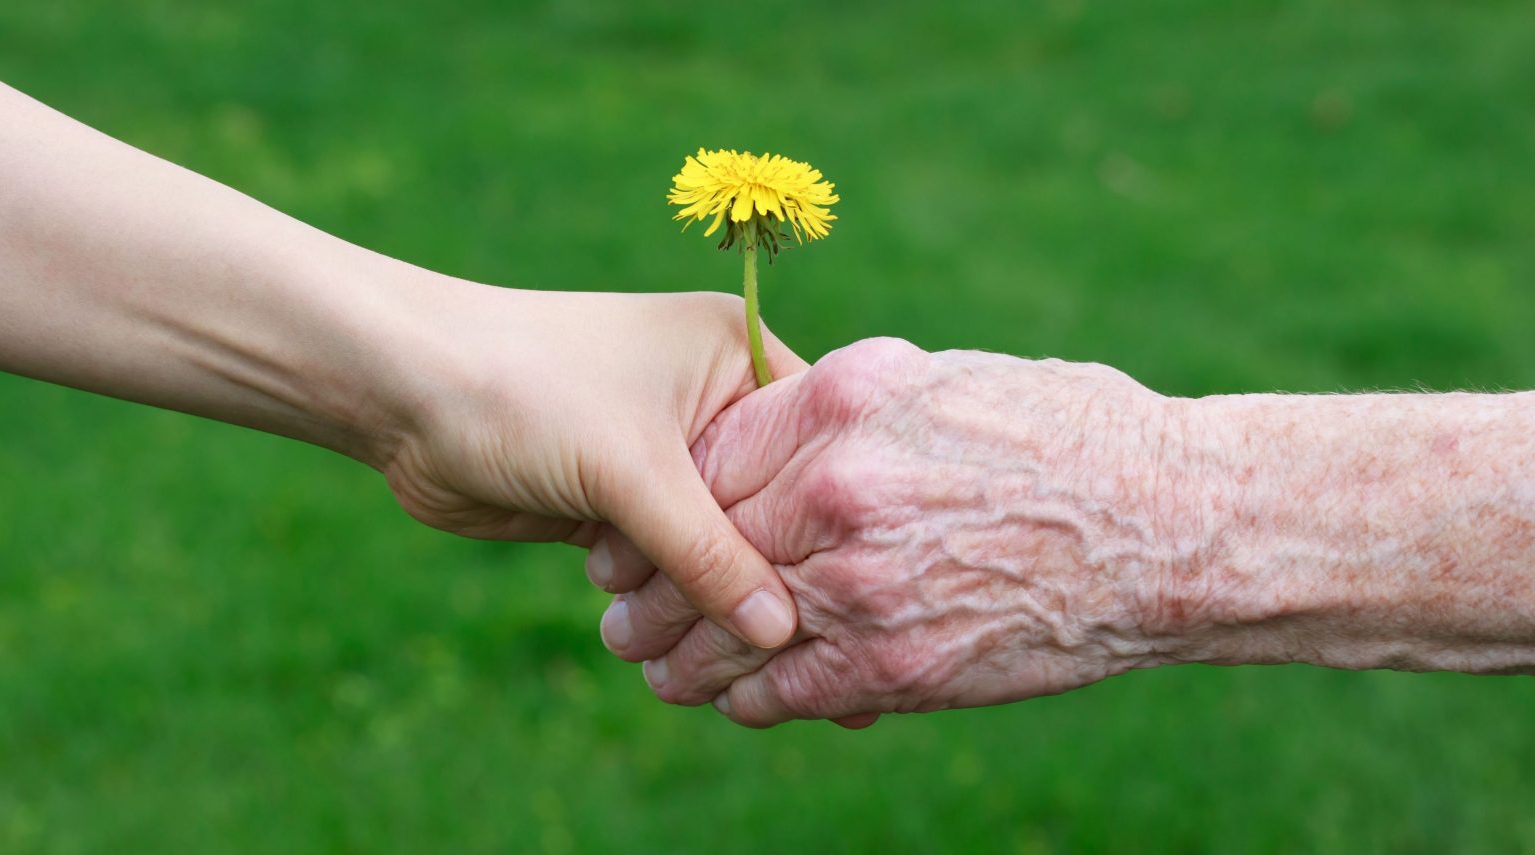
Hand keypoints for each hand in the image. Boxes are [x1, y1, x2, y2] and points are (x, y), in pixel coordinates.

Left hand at [383, 284, 805, 648]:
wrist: (400, 395)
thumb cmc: (524, 390)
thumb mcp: (633, 470)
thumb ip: (712, 554)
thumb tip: (780, 632)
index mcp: (735, 353)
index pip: (815, 444)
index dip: (833, 518)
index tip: (860, 594)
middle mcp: (710, 400)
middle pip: (770, 504)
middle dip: (766, 572)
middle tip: (799, 650)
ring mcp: (663, 453)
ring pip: (713, 543)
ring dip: (703, 594)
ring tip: (716, 652)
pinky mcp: (618, 499)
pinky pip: (666, 562)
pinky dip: (662, 597)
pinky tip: (668, 642)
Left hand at [599, 337, 1180, 725]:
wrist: (1170, 525)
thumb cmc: (1071, 434)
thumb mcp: (948, 381)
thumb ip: (851, 405)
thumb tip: (780, 421)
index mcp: (844, 403)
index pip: (709, 457)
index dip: (664, 499)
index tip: (640, 522)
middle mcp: (839, 488)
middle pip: (701, 543)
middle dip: (648, 583)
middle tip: (616, 605)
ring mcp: (864, 580)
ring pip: (730, 627)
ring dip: (679, 653)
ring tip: (651, 662)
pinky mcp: (895, 663)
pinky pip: (786, 688)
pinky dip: (747, 697)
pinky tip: (730, 698)